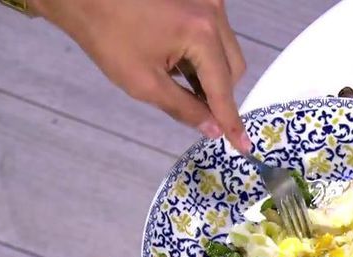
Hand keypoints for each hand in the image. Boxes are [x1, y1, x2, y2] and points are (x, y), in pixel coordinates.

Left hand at [30, 0, 252, 152]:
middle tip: (196, 110)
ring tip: (177, 79)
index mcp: (202, 34)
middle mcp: (215, 13)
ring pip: (226, 52)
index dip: (230, 120)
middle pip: (233, 67)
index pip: (223, 87)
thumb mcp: (144, 83)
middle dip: (218, 93)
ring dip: (209, 74)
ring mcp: (209, 2)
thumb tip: (213, 129)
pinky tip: (176, 61)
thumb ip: (184, 108)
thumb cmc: (107, 37)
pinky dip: (202, 56)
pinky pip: (214, 37)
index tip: (244, 146)